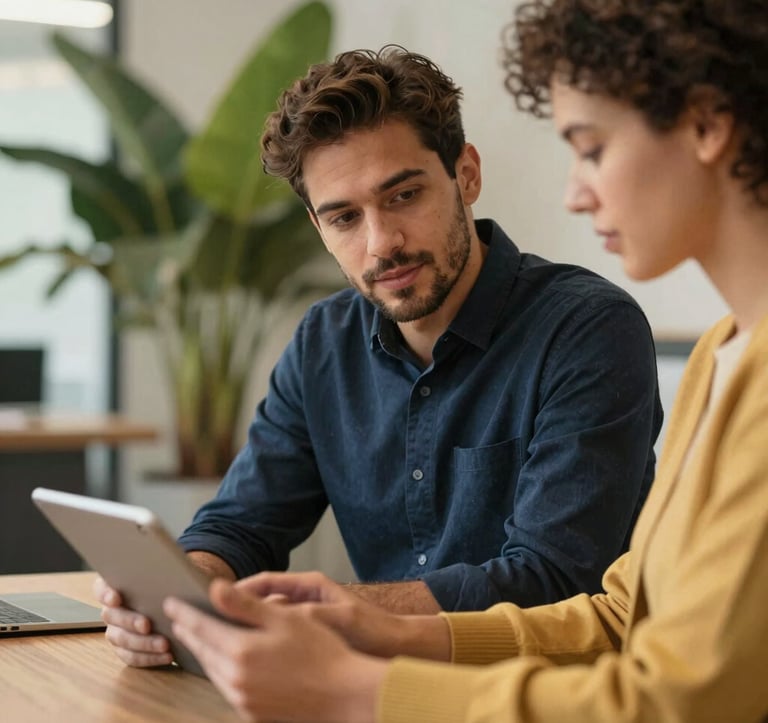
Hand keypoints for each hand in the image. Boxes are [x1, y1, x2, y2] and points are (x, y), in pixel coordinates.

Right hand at [93, 575, 172, 667]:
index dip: (105, 593)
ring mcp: (116, 632)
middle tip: (147, 625)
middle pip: (112, 616)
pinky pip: (132, 657)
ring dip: (143, 643)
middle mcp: (111, 611)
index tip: (116, 597)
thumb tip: (170, 572)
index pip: (101, 588)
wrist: (175, 606)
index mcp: (115, 588)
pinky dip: (150, 658)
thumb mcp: (167, 574)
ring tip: (164, 644)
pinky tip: (168, 656)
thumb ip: (161, 573)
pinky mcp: (126, 650)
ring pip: (122, 639)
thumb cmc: (169, 584)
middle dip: (130, 621)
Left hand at [164, 578, 384, 722]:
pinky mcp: (251, 713)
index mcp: (240, 651)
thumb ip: (244, 605)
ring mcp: (242, 699)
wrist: (343, 694)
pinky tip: (223, 661)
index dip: (185, 612)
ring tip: (196, 636)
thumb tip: (214, 588)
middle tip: (178, 617)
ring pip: (212, 670)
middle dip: (189, 631)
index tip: (171, 602)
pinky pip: (226, 686)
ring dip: (202, 651)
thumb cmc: (319, 650)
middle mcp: (234, 679)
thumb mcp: (283, 618)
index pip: (201, 627)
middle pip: (202, 650)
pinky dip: (219, 669)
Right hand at [234, 571, 450, 660]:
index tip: (214, 598)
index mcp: (309, 586)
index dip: (240, 589)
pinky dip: (259, 641)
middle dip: (233, 607)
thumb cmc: (370, 629)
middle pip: (259, 598)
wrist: (392, 645)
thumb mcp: (339, 619)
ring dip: (244, 626)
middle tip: (204, 616)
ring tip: (218, 638)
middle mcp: (303, 598)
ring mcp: (302, 616)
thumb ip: (307, 614)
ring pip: (263, 619)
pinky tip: (246, 656)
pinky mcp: (304, 634)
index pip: (265, 581)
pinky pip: (273, 635)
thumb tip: (275, 612)